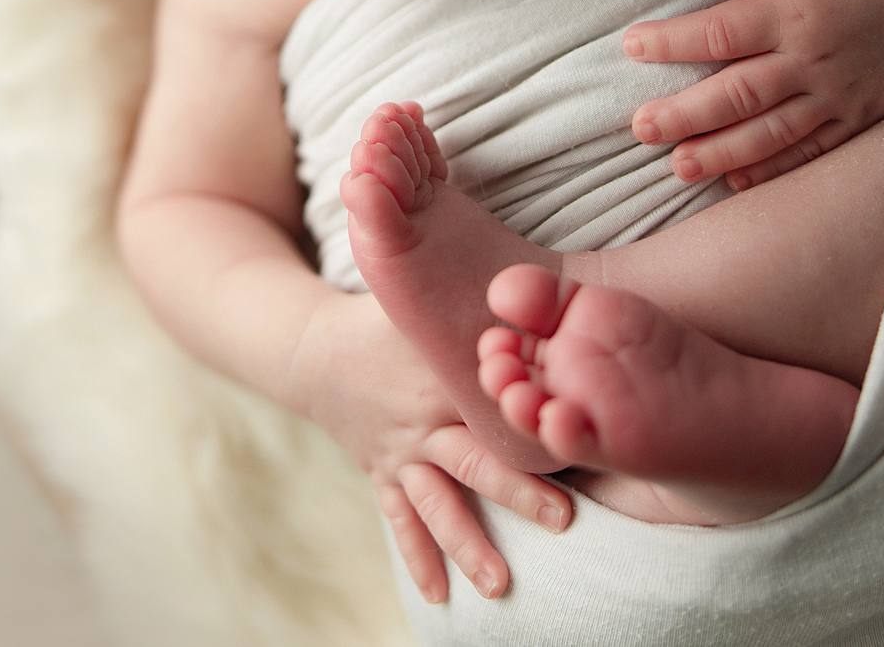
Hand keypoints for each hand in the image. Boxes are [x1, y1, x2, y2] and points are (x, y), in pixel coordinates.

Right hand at [290, 290, 573, 603]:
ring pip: (437, 504)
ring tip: (500, 584)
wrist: (313, 351)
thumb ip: (475, 301)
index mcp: (440, 376)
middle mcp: (422, 422)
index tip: (569, 440)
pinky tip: (438, 596)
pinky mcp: (383, 475)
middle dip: (516, 491)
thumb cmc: (384, 321)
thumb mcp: (420, 302)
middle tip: (562, 518)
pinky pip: (400, 521)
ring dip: (468, 543)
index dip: (529, 420)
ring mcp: (400, 455)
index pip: (490, 403)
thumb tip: (527, 288)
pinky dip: (417, 558)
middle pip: (472, 459)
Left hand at [623, 0, 883, 188]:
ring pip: (770, 132)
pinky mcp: (857, 116)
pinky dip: (772, 169)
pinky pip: (810, 150)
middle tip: (641, 128)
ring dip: (721, 153)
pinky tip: (735, 181)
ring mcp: (836, 93)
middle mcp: (812, 58)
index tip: (631, 46)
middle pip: (737, 93)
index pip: (720, 32)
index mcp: (792, 10)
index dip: (672, 42)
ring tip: (678, 166)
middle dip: (685, 114)